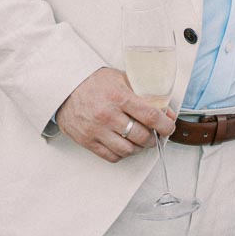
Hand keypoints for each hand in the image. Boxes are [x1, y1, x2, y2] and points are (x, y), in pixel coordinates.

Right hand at [55, 68, 175, 162]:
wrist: (65, 87)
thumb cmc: (96, 82)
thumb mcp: (122, 79)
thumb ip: (145, 94)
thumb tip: (167, 112)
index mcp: (119, 96)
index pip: (151, 116)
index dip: (165, 125)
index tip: (169, 127)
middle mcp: (108, 115)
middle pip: (141, 136)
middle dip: (154, 138)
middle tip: (156, 135)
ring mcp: (96, 130)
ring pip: (127, 150)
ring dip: (139, 148)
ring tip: (141, 142)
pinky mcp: (86, 140)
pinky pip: (111, 156)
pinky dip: (123, 154)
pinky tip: (125, 145)